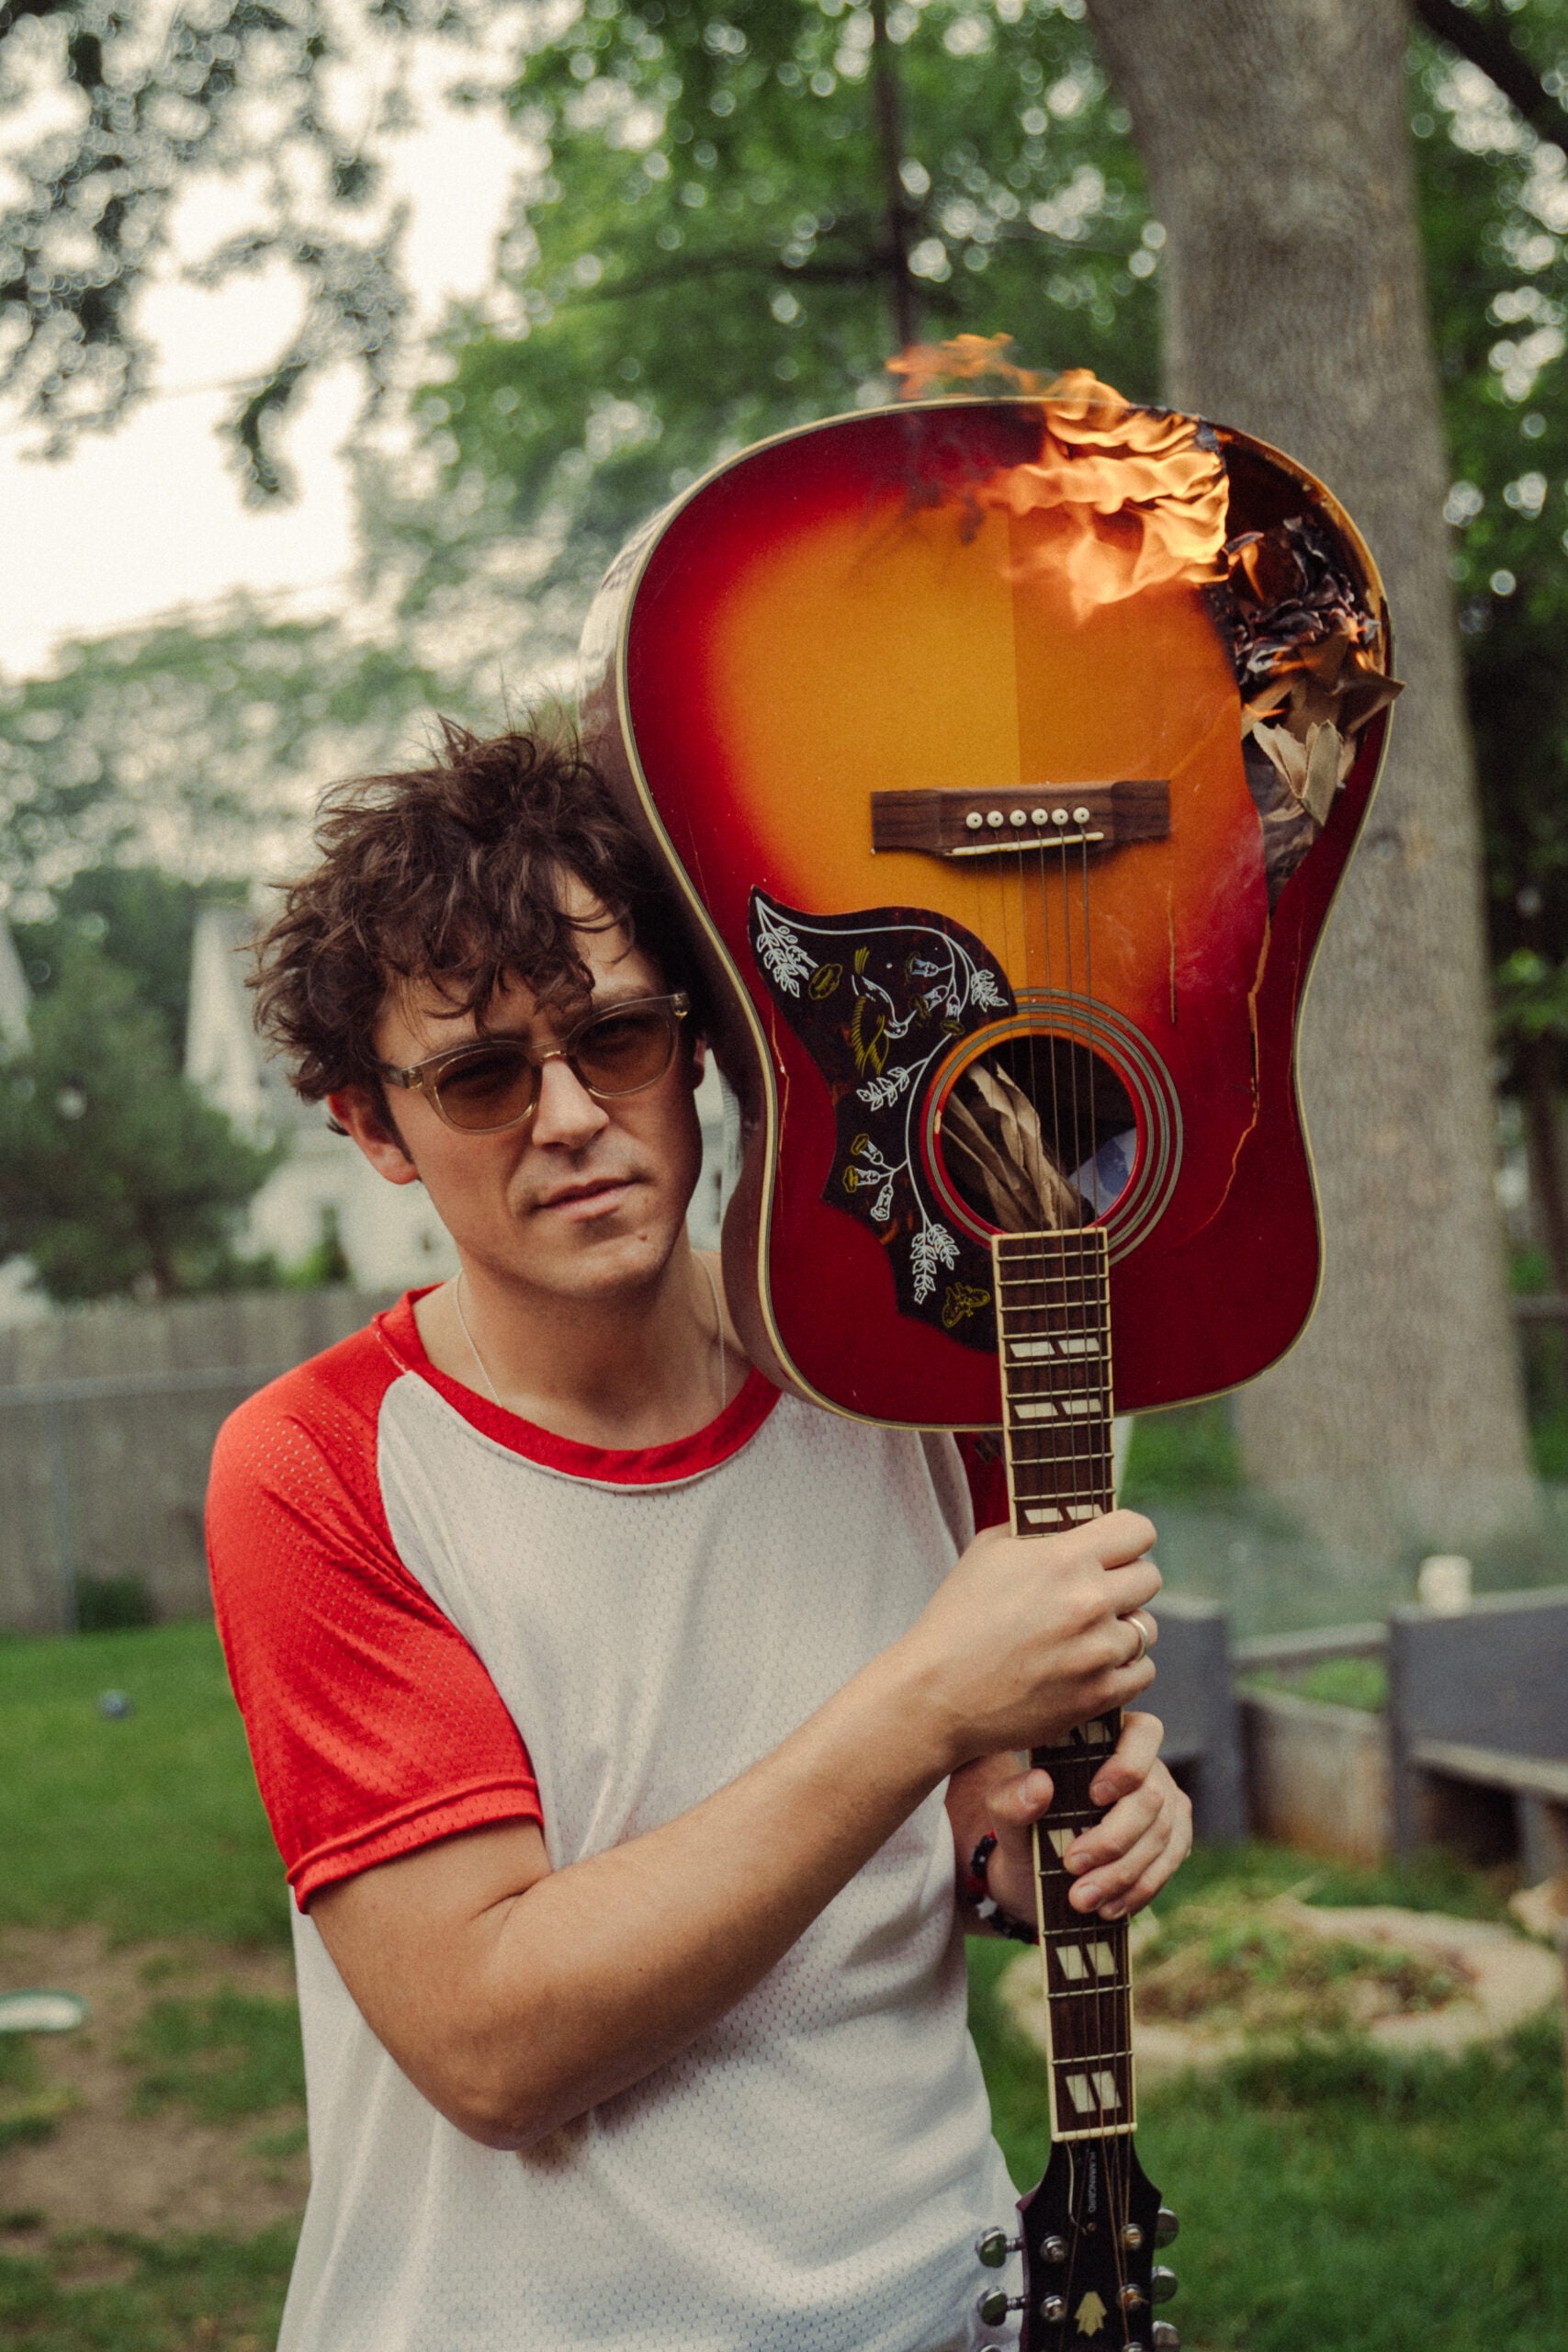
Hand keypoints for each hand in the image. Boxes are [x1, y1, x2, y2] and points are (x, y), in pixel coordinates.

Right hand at [899, 1508, 1161, 1770]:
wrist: (937, 1693)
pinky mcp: (1098, 1695)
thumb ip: (1038, 1531)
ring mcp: (1097, 1652)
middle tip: (1099, 1592)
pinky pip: (1143, 1673)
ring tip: (1089, 1634)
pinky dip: (1124, 1669)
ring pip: (1147, 1628)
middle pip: (1150, 1578)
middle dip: (1126, 1580)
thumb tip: (1075, 1522)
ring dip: (1123, 1628)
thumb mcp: (988, 1552)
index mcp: (1064, 1559)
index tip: (1114, 1547)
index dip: (1126, 1536)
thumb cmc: (957, 1618)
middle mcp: (1089, 1602)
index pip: (1138, 1530)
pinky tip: (1094, 1664)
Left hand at [981, 1711, 1192, 1923]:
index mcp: (1109, 1740)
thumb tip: (1038, 1785)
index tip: (1094, 1797)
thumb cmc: (1025, 1831)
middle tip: (1072, 1865)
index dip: (1128, 1764)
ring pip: (1162, 1836)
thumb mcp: (1006, 1819)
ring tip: (1082, 1899)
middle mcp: (1147, 1767)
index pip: (1144, 1733)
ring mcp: (1166, 1805)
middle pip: (1151, 1796)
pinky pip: (1168, 1866)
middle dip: (1113, 1838)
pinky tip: (1108, 1908)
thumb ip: (1011, 1800)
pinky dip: (1138, 1890)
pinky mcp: (1173, 1843)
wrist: (1034, 1876)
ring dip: (1122, 1872)